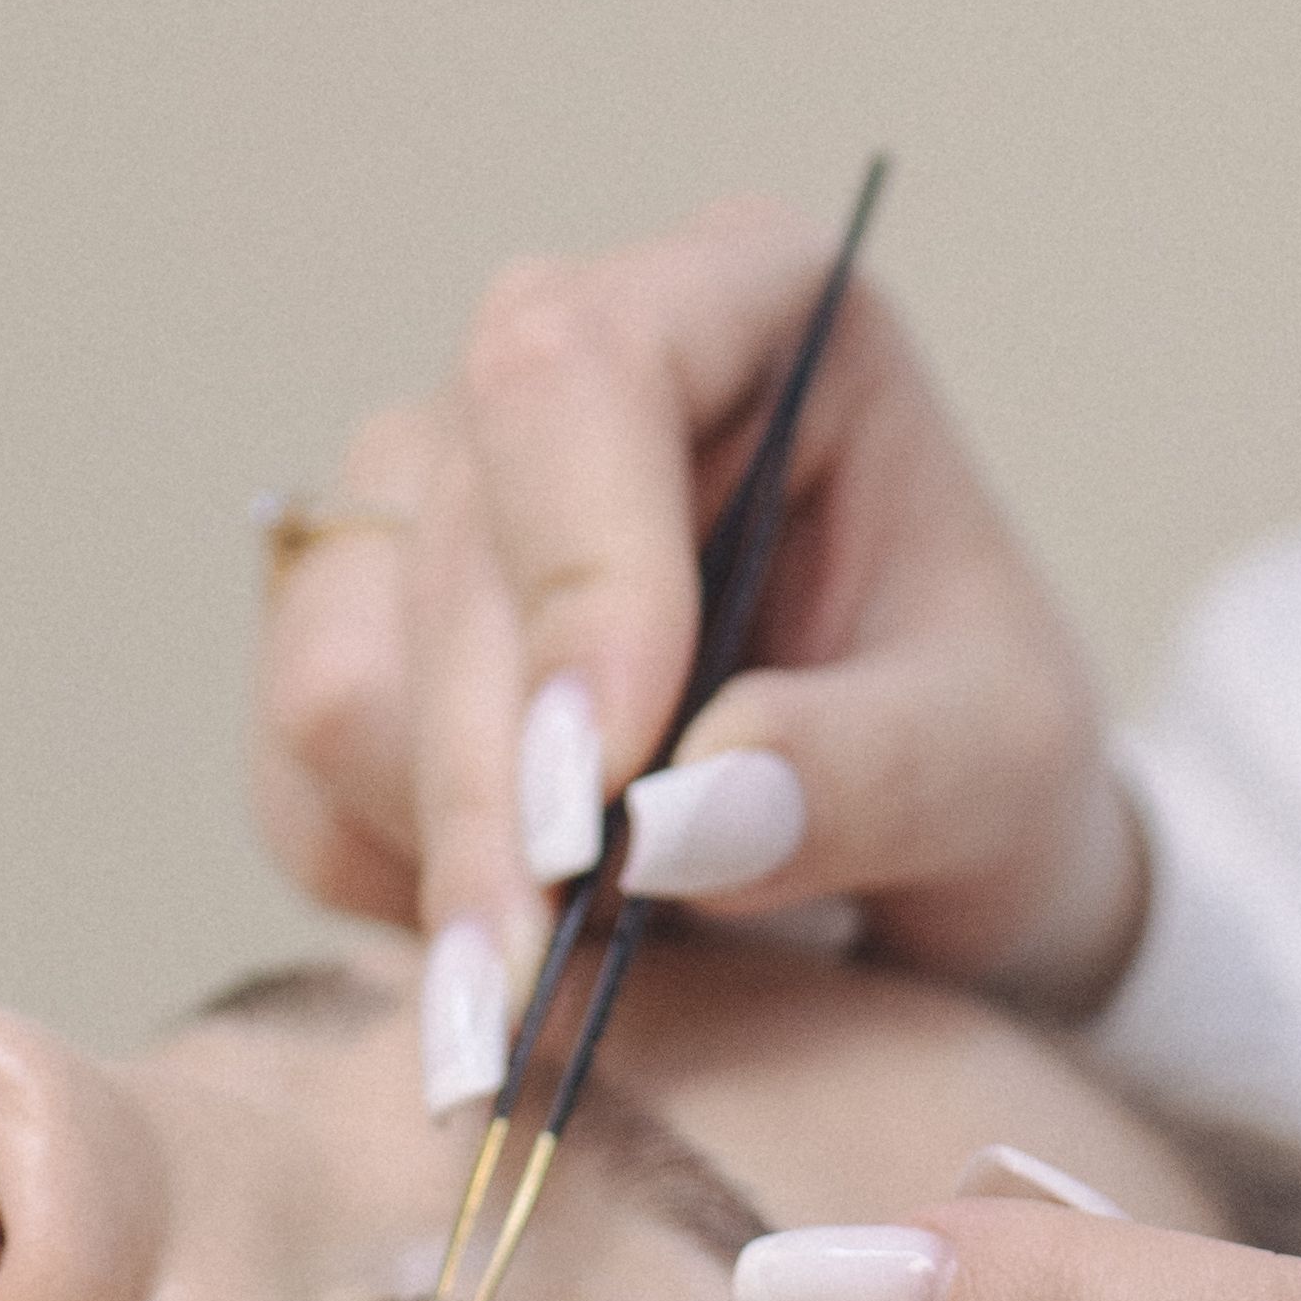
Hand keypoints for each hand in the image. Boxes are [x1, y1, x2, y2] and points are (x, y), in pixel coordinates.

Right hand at [249, 201, 1143, 1043]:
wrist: (924, 838)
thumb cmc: (978, 745)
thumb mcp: (1000, 764)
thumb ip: (863, 772)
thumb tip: (668, 821)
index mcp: (749, 304)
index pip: (580, 370)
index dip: (575, 574)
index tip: (603, 793)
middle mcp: (564, 365)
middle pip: (454, 547)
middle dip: (494, 791)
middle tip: (534, 996)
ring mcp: (438, 486)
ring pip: (345, 667)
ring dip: (444, 854)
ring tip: (563, 989)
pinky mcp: (359, 620)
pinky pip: (300, 766)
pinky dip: (393, 884)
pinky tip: (517, 947)